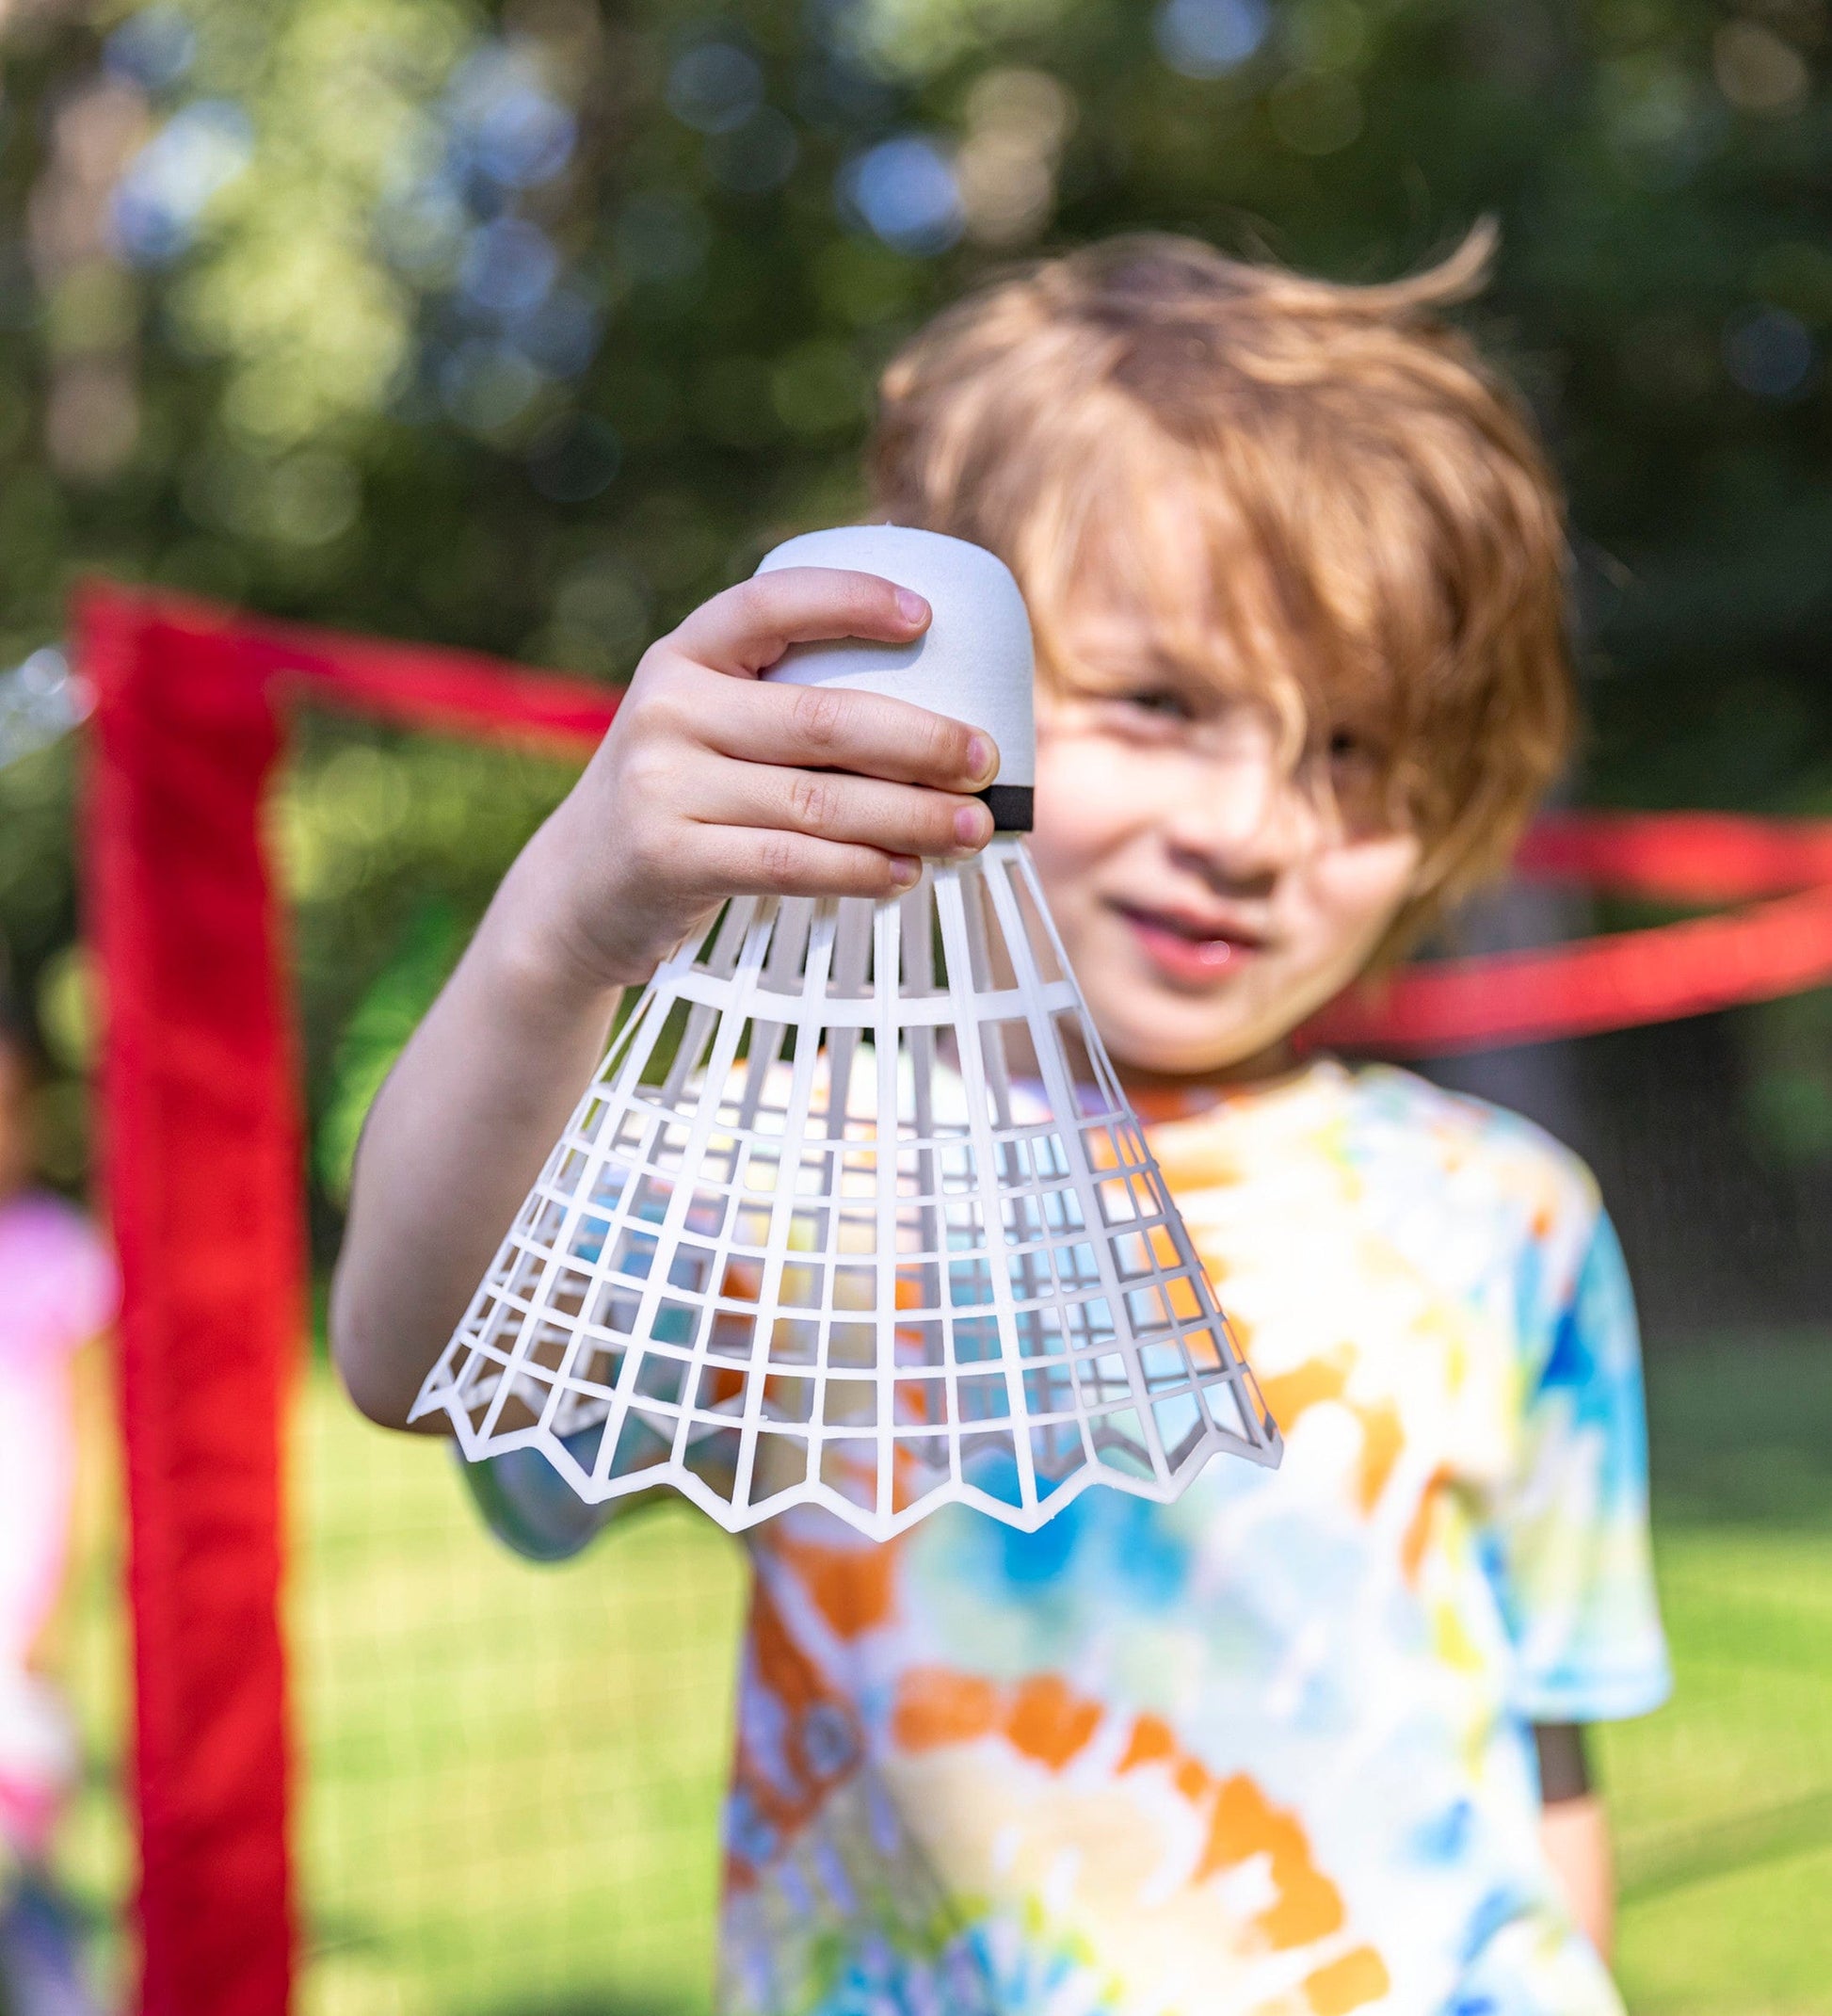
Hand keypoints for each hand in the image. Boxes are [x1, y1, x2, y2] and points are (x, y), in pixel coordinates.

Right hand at [516, 566, 1000, 991]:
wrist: (578, 889)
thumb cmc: (681, 796)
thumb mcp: (706, 725)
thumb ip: (783, 703)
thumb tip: (936, 694)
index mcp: (685, 653)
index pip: (773, 600)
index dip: (853, 599)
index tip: (928, 618)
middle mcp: (668, 707)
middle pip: (824, 718)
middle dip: (922, 741)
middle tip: (986, 761)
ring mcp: (661, 783)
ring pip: (818, 800)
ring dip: (910, 817)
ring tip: (972, 830)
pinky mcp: (668, 857)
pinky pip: (787, 862)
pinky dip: (858, 869)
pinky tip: (905, 872)